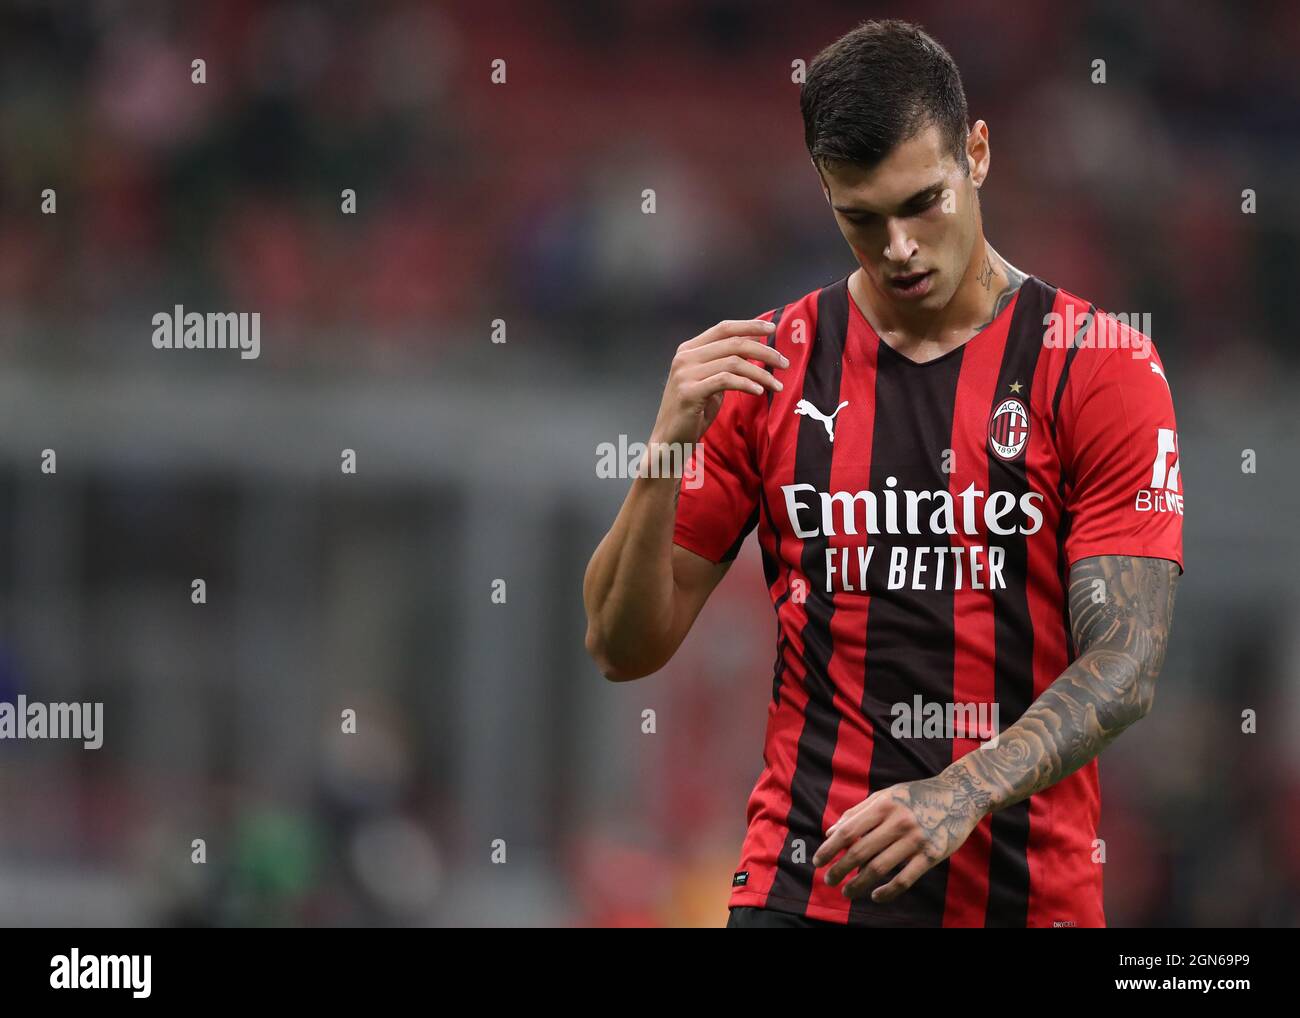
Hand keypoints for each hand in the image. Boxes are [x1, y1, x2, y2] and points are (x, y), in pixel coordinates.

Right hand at [649, 319, 785, 447]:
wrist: (669, 440)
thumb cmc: (693, 412)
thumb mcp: (711, 382)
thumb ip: (726, 363)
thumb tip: (753, 345)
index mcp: (689, 350)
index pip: (723, 328)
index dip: (749, 326)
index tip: (772, 329)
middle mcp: (685, 357)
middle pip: (733, 344)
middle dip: (764, 352)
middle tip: (784, 363)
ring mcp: (685, 374)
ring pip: (733, 362)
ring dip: (761, 373)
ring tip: (777, 385)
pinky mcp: (689, 392)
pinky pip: (726, 381)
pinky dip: (747, 384)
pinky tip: (760, 391)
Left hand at [812, 772, 988, 903]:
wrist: (960, 794)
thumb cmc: (916, 795)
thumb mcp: (886, 796)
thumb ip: (857, 813)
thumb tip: (830, 833)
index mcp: (883, 805)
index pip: (848, 831)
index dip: (829, 849)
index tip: (817, 862)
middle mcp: (898, 821)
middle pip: (860, 852)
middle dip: (840, 869)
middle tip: (829, 880)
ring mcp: (916, 839)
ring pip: (879, 868)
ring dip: (859, 884)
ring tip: (847, 892)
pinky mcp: (933, 855)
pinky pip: (905, 879)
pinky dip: (888, 891)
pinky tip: (876, 896)